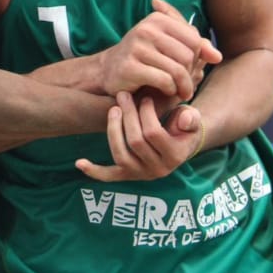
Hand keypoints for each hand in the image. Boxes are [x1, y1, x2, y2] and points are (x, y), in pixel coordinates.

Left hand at [76, 91, 205, 181]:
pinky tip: (79, 163)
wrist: (181, 144)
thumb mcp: (193, 120)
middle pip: (135, 141)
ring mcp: (141, 174)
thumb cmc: (184, 127)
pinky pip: (109, 176)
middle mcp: (158, 169)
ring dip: (113, 130)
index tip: (145, 98)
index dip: (147, 113)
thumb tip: (184, 118)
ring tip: (113, 109)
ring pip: (121, 154)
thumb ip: (191, 118)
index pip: (153, 133)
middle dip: (128, 115)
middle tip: (123, 96)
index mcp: (174, 156)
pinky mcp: (127, 175)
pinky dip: (94, 171)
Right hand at [94, 0, 221, 101]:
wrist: (108, 72)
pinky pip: (164, 80)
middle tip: (185, 84)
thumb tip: (217, 57)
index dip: (198, 57)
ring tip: (180, 92)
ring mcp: (136, 47)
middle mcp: (145, 29)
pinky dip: (169, 89)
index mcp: (157, 19)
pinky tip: (165, 91)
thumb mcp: (169, 47)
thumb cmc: (145, 60)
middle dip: (190, 74)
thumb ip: (195, 46)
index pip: (194, 39)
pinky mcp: (129, 67)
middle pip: (188, 55)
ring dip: (183, 86)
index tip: (191, 69)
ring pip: (178, 70)